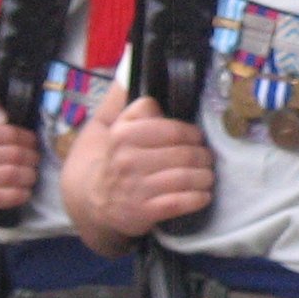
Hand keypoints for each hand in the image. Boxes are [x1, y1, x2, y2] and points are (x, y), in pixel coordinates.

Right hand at [0, 92, 40, 213]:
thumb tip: (1, 116)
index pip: (11, 135)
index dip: (27, 138)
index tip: (31, 141)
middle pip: (15, 155)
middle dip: (32, 157)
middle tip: (34, 158)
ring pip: (13, 175)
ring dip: (29, 175)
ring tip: (30, 173)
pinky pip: (4, 197)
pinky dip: (20, 194)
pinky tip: (23, 190)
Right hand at [86, 96, 214, 238]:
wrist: (92, 201)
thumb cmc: (112, 159)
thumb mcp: (111, 127)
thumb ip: (130, 106)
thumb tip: (144, 85)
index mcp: (122, 135)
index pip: (172, 130)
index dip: (192, 134)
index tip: (197, 138)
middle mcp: (127, 160)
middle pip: (184, 154)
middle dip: (204, 157)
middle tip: (207, 160)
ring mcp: (134, 188)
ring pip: (185, 178)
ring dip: (205, 178)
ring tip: (207, 177)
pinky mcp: (141, 212)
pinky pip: (179, 203)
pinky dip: (197, 199)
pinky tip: (202, 196)